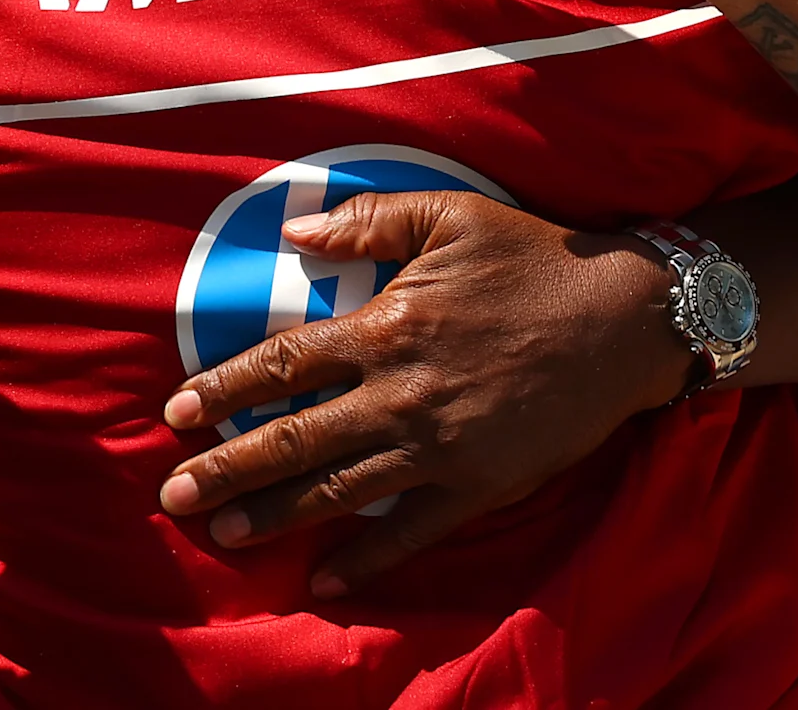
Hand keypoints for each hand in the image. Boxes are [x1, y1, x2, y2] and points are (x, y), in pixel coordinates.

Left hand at [158, 190, 689, 596]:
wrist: (625, 319)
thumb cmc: (534, 260)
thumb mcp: (449, 217)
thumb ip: (367, 224)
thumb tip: (294, 234)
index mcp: (385, 328)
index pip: (283, 365)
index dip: (225, 390)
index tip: (177, 413)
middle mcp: (400, 394)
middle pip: (295, 438)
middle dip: (227, 469)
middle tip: (172, 497)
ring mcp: (439, 445)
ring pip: (340, 489)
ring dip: (276, 515)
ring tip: (224, 535)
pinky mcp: (479, 484)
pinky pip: (412, 532)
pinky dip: (366, 560)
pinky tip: (324, 581)